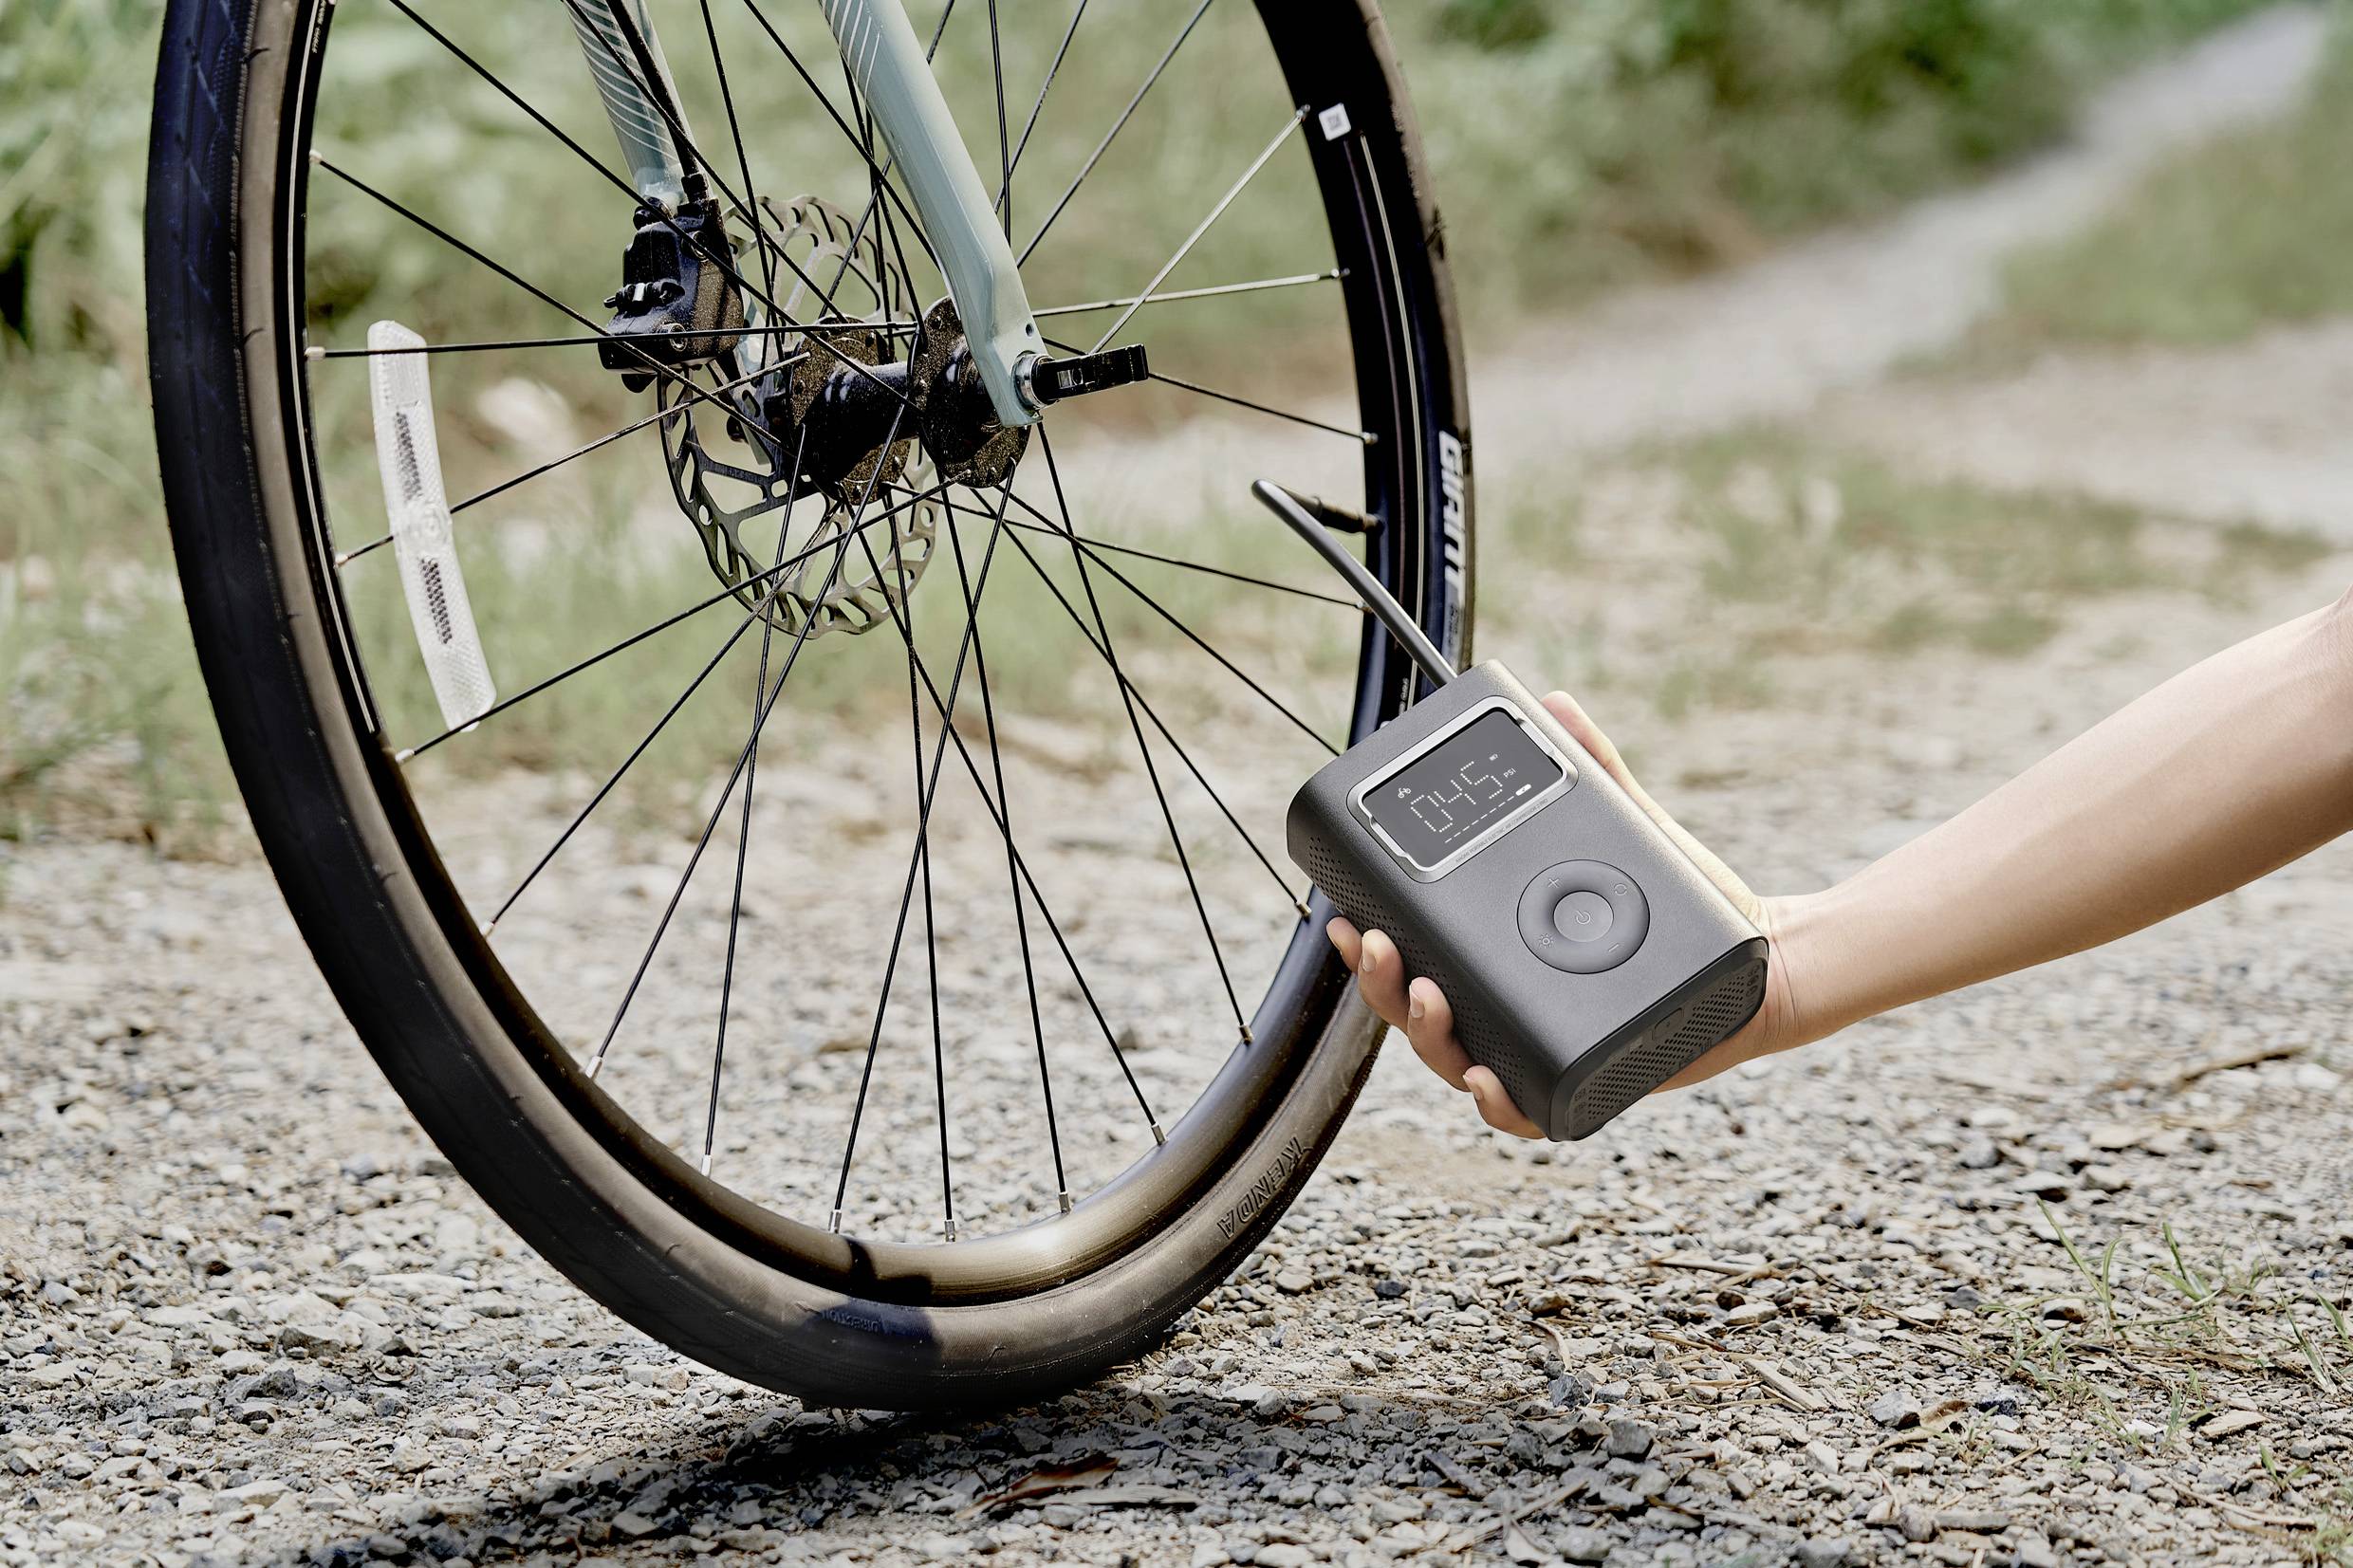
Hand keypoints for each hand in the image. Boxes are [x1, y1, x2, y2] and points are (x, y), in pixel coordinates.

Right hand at [1326, 689, 1805, 1136]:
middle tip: (1377, 948)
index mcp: (1503, 959)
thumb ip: (1595, 769)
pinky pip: (1527, 1112)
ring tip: (1430, 996)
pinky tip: (1485, 1078)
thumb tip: (1559, 703)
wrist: (1765, 960)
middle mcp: (1512, 1010)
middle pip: (1418, 1014)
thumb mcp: (1631, 830)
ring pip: (1457, 1062)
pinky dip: (1498, 1103)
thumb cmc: (1695, 903)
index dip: (1369, 947)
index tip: (1344, 915)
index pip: (1416, 957)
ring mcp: (1544, 1050)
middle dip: (1384, 986)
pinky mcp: (1588, 1083)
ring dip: (1429, 1035)